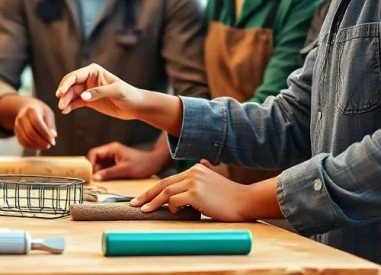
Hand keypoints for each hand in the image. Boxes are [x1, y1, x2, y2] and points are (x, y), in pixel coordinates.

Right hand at [14, 98, 56, 150]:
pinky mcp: (16, 131)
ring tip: (45, 146)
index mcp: (31, 110)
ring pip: (25, 139)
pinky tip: (38, 147)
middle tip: (49, 145)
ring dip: (36, 145)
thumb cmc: (41, 112)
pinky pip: (22, 142)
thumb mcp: (48, 114)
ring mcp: (17, 125)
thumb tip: (52, 137)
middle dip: (40, 141)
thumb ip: (50, 126)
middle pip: (30, 132)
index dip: (45, 134)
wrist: (28, 108)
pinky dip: (31, 146)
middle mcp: (22, 117)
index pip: (37, 123)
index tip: (52, 142)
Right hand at [56, 63, 145, 119]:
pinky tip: (66, 111)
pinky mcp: (89, 101)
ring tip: (62, 109)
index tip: (60, 93)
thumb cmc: (128, 94)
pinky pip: (76, 102)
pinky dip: (70, 106)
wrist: (136, 106)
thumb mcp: (116, 91)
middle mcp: (89, 79)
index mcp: (94, 71)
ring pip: (71, 94)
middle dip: (64, 94)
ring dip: (65, 101)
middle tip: (60, 104)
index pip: (75, 76)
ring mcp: (88, 90)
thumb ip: (99, 92)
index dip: (66, 83)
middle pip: (71, 85)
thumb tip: (83, 96)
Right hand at [87, 142, 170, 180]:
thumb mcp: (125, 170)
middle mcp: (110, 151)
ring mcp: (113, 157)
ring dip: (98, 173)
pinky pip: (105, 168)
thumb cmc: (142, 164)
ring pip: (99, 164)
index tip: (89, 174)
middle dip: (92, 169)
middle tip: (92, 181)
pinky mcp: (116, 163)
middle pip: (94, 159)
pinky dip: (103, 174)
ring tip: (97, 182)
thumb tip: (95, 178)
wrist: (155, 163)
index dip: (89, 163)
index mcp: (111, 149)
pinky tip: (104, 181)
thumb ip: (109, 173)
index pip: (93, 153)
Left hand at [131, 162, 254, 220]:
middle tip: (135, 204)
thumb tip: (184, 191)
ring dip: (154, 203)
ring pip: (166, 192)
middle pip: (163, 184)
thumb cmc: (230, 198)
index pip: (168, 179)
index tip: (142, 198)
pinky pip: (175, 201)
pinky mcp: (195, 193)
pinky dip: (172, 208)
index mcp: (195, 168)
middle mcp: (192, 172)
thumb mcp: (212, 183)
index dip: (153, 189)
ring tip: (145, 211)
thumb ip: (198, 182)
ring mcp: (194, 182)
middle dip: (147, 195)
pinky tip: (176, 212)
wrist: (245, 201)